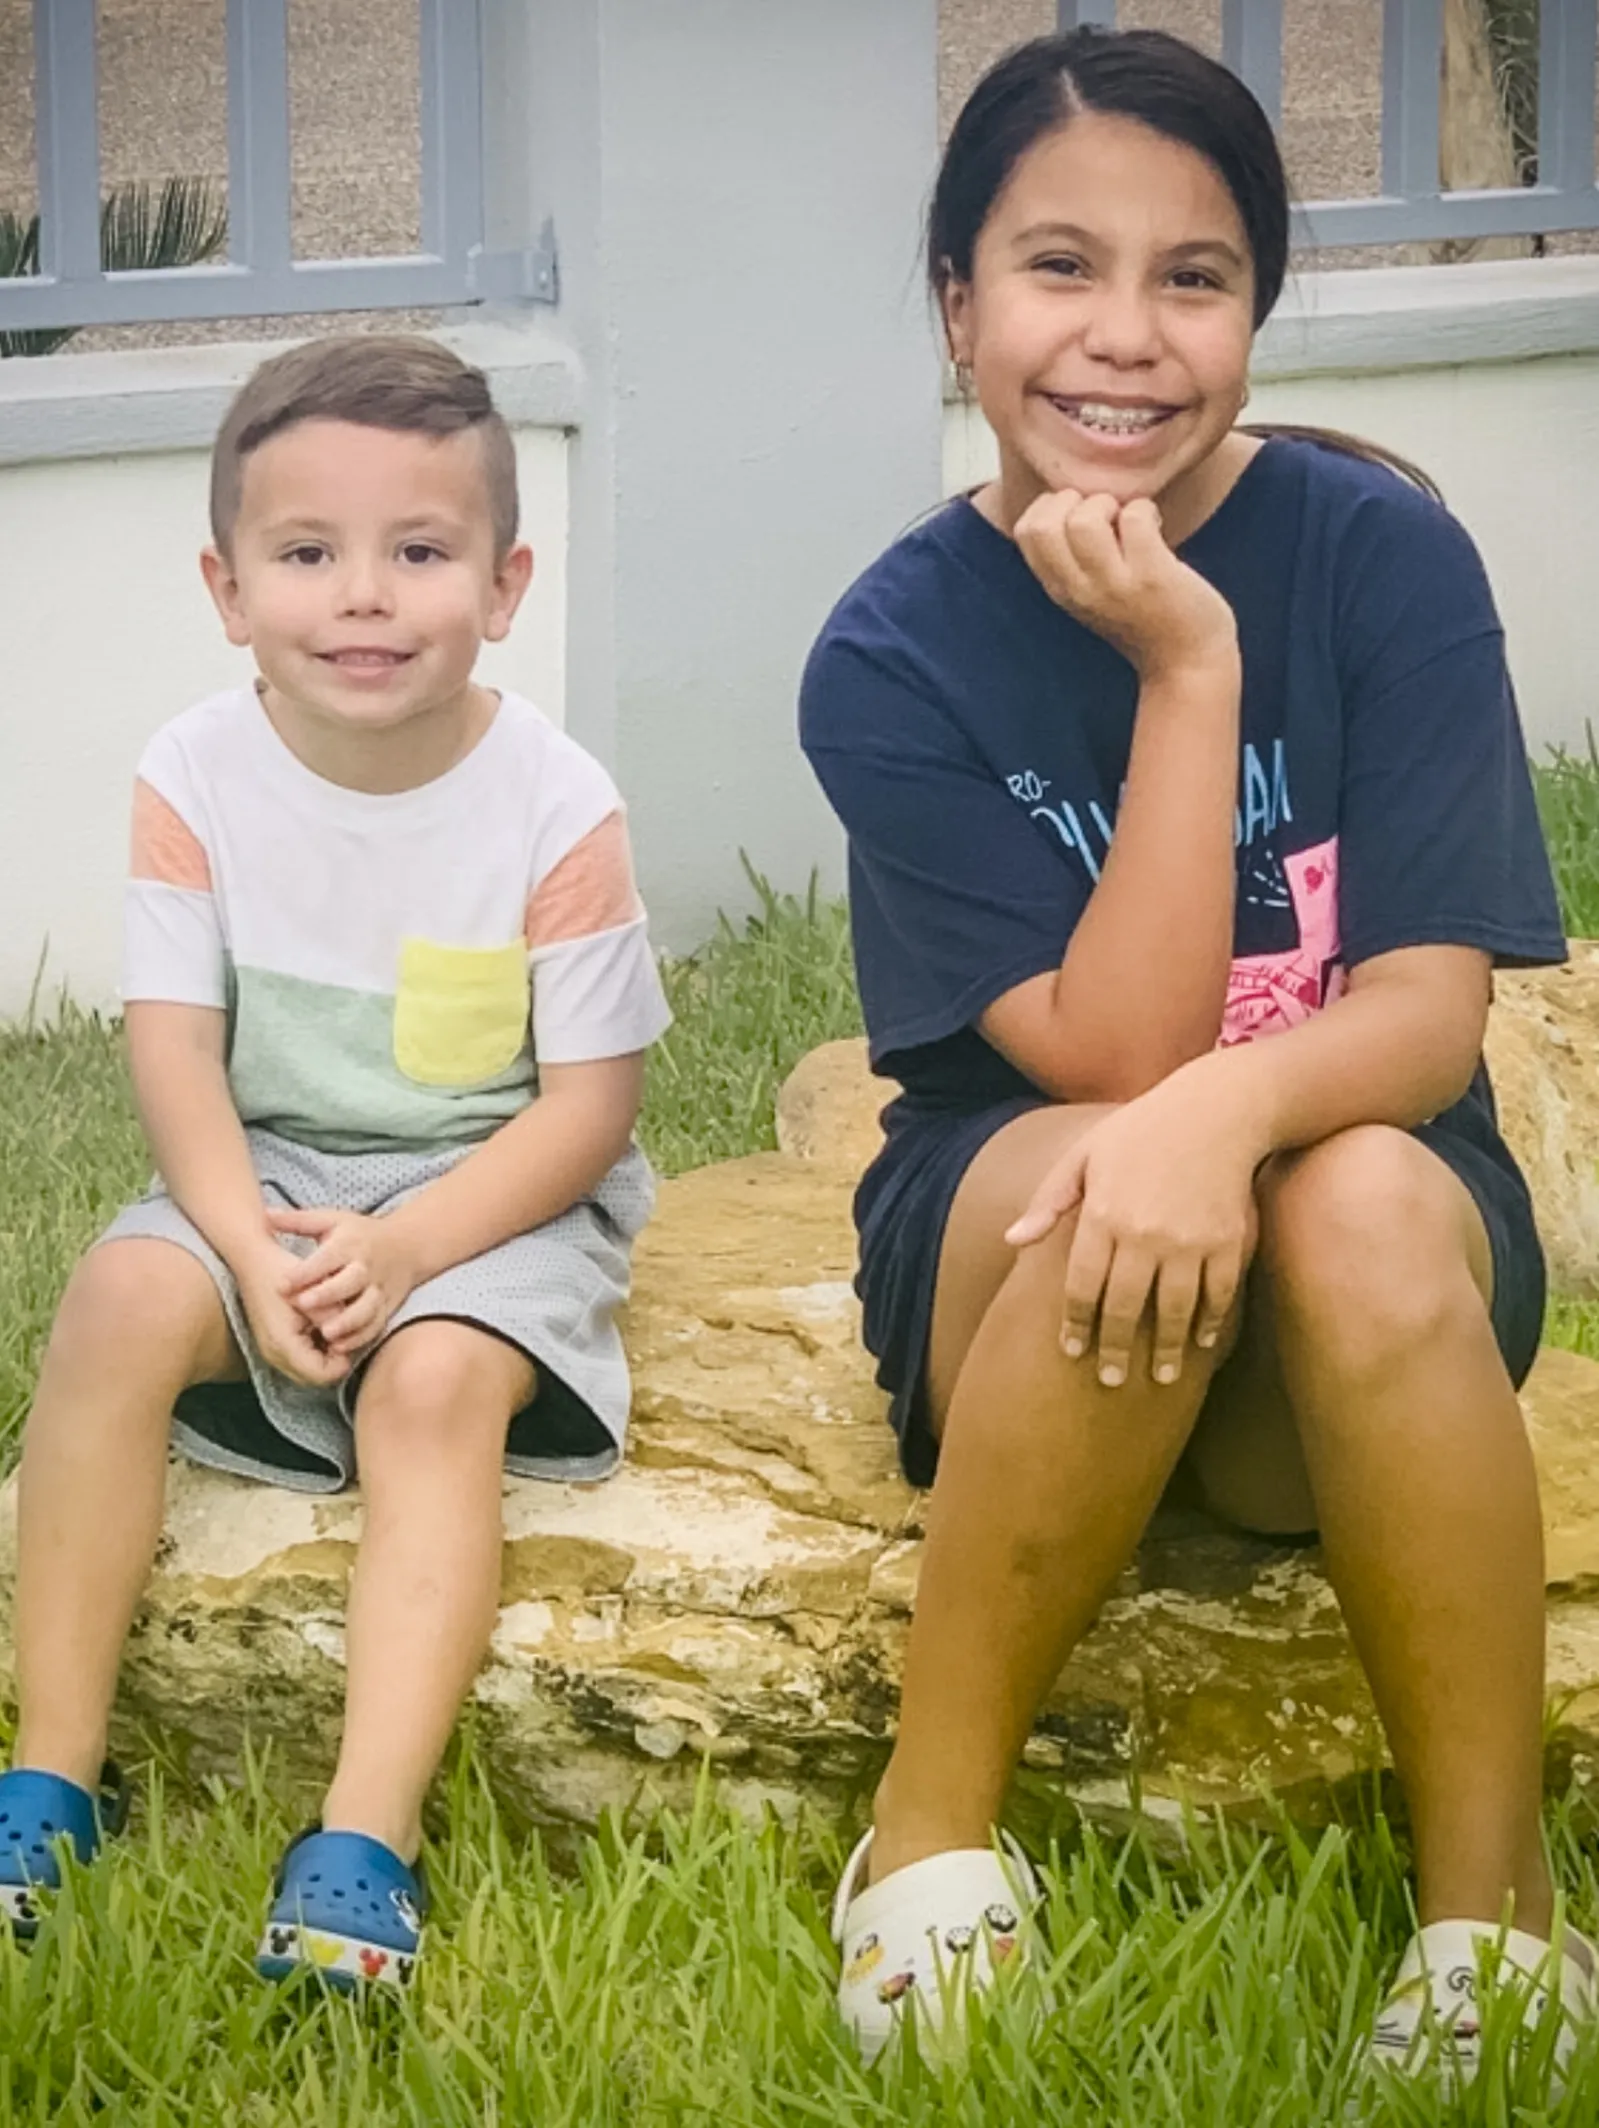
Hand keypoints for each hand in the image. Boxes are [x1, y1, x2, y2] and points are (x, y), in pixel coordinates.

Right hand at [232, 1242, 351, 1387]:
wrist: (251, 1259)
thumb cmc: (283, 1271)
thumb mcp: (315, 1292)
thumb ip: (335, 1317)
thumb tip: (351, 1339)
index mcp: (284, 1344)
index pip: (323, 1375)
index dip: (343, 1361)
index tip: (350, 1336)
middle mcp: (274, 1355)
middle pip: (316, 1379)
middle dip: (335, 1362)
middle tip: (346, 1334)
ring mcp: (270, 1353)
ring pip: (308, 1373)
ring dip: (325, 1358)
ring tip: (335, 1330)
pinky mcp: (272, 1346)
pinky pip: (299, 1362)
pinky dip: (314, 1353)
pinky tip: (322, 1329)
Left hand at [266, 1206, 420, 1356]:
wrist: (407, 1245)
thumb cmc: (360, 1234)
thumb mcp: (331, 1221)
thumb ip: (299, 1221)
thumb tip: (266, 1214)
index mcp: (350, 1244)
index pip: (327, 1257)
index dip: (305, 1271)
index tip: (282, 1284)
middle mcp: (366, 1266)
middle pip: (351, 1281)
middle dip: (328, 1294)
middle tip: (303, 1305)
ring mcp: (379, 1288)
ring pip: (368, 1306)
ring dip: (348, 1322)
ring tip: (326, 1334)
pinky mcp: (387, 1306)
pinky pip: (377, 1323)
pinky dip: (361, 1337)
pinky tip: (340, 1347)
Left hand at [1005, 1061, 1264, 1387]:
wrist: (1216, 1109)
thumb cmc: (1140, 1131)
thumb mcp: (1084, 1155)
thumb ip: (1049, 1201)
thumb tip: (1012, 1241)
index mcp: (1102, 1214)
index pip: (1082, 1286)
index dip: (1076, 1324)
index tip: (1072, 1352)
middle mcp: (1143, 1233)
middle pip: (1123, 1307)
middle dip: (1114, 1350)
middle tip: (1110, 1380)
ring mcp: (1189, 1240)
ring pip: (1172, 1311)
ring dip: (1165, 1350)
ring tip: (1158, 1377)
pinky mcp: (1227, 1241)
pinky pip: (1218, 1294)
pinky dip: (1210, 1323)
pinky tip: (1201, 1343)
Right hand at [1015, 489, 1237, 679]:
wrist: (1186, 663)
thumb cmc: (1143, 618)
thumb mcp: (1090, 594)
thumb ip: (1071, 559)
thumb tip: (1068, 498)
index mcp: (1060, 589)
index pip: (1026, 531)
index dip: (1052, 506)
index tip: (1080, 514)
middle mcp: (1079, 589)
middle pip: (1045, 524)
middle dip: (1075, 500)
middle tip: (1105, 515)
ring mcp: (1115, 585)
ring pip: (1085, 520)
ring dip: (1110, 503)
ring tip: (1129, 521)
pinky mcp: (1152, 577)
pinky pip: (1135, 519)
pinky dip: (1147, 510)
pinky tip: (1157, 527)